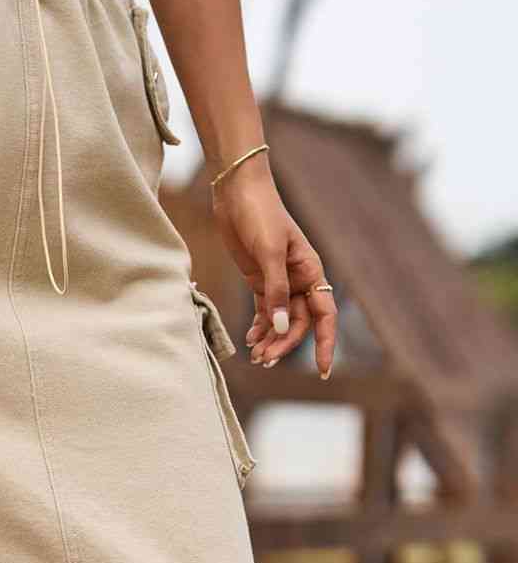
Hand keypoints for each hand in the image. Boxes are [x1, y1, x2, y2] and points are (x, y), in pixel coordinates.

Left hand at [209, 154, 336, 379]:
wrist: (238, 191)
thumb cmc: (260, 214)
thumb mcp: (269, 252)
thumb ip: (275, 290)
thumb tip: (280, 328)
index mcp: (311, 271)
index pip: (324, 316)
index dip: (325, 343)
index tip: (324, 370)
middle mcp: (298, 279)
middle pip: (298, 323)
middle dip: (284, 344)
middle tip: (264, 361)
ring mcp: (278, 281)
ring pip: (280, 321)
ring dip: (271, 340)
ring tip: (256, 357)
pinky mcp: (258, 279)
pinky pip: (265, 311)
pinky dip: (259, 327)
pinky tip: (249, 341)